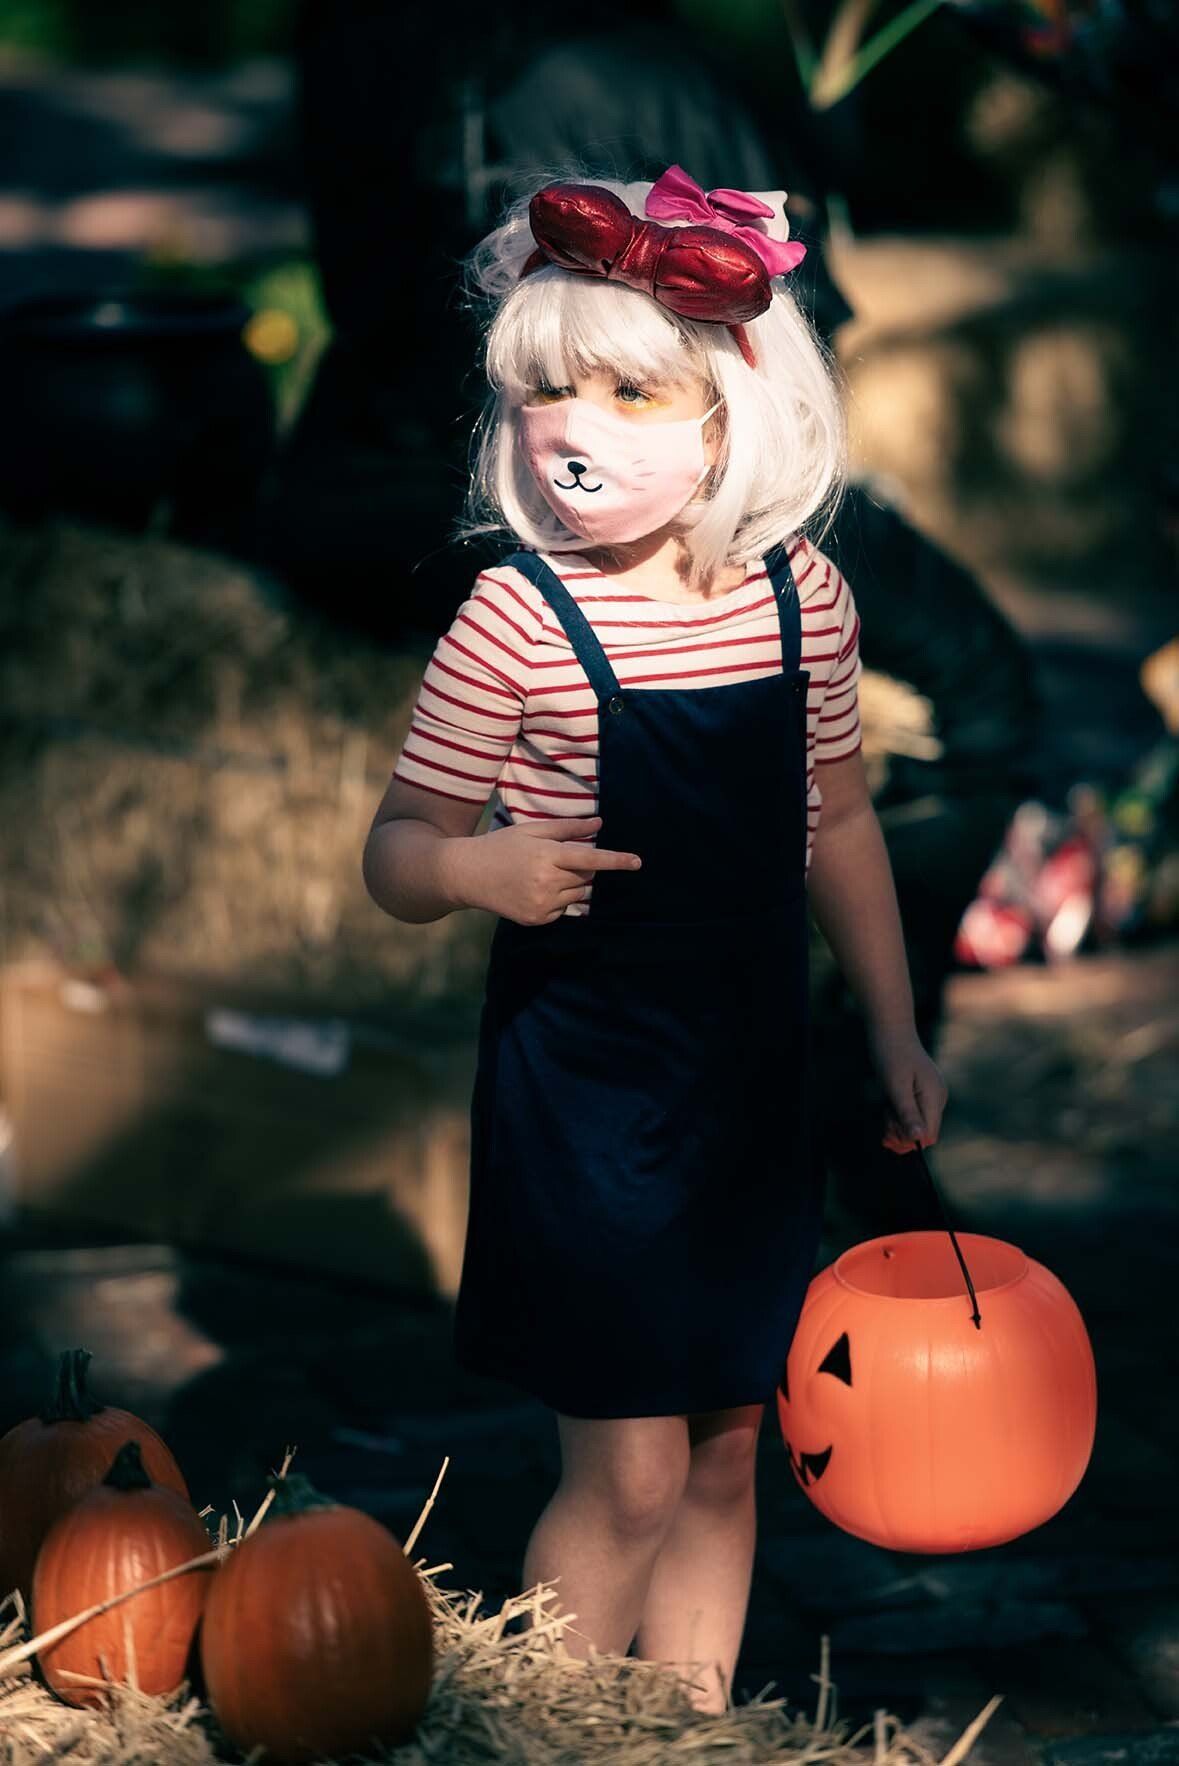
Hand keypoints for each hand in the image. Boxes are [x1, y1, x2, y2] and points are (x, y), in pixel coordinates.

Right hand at [451, 814, 640, 923]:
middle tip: (555, 859)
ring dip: (571, 884)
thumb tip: (599, 824)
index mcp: (546, 856)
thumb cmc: (502, 846)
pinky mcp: (536, 919)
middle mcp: (546, 882)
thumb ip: (568, 829)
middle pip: (586, 878)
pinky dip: (558, 900)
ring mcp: (541, 904)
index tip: (638, 862)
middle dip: (581, 868)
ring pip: (578, 895)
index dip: (616, 860)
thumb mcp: (532, 831)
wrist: (467, 875)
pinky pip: (563, 909)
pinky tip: (534, 889)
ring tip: (541, 874)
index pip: (590, 860)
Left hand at [867, 1025, 948, 1153]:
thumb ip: (907, 1113)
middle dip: (902, 1133)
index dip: (909, 1140)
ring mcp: (931, 1094)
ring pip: (917, 1123)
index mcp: (935, 1096)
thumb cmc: (891, 1054)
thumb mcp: (895, 1087)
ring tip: (885, 1112)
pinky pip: (913, 1113)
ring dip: (898, 1125)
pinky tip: (888, 1108)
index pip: (929, 1135)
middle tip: (884, 1122)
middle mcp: (938, 1097)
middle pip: (923, 1131)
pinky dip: (899, 1115)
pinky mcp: (923, 1091)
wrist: (890, 1027)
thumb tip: (918, 1140)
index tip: (888, 1132)